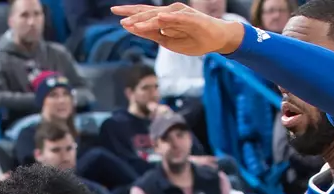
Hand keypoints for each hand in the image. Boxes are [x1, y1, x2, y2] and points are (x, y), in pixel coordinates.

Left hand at [112, 2, 247, 55]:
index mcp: (165, 20)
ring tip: (133, 23)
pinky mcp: (193, 18)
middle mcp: (171, 13)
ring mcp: (182, 14)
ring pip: (160, 16)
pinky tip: (159, 18)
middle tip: (116, 12)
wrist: (217, 39)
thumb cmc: (195, 40)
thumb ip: (155, 35)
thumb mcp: (170, 42)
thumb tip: (138, 30)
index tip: (115, 13)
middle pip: (149, 12)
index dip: (130, 14)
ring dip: (146, 19)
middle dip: (132, 13)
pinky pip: (179, 18)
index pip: (145, 15)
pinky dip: (169, 18)